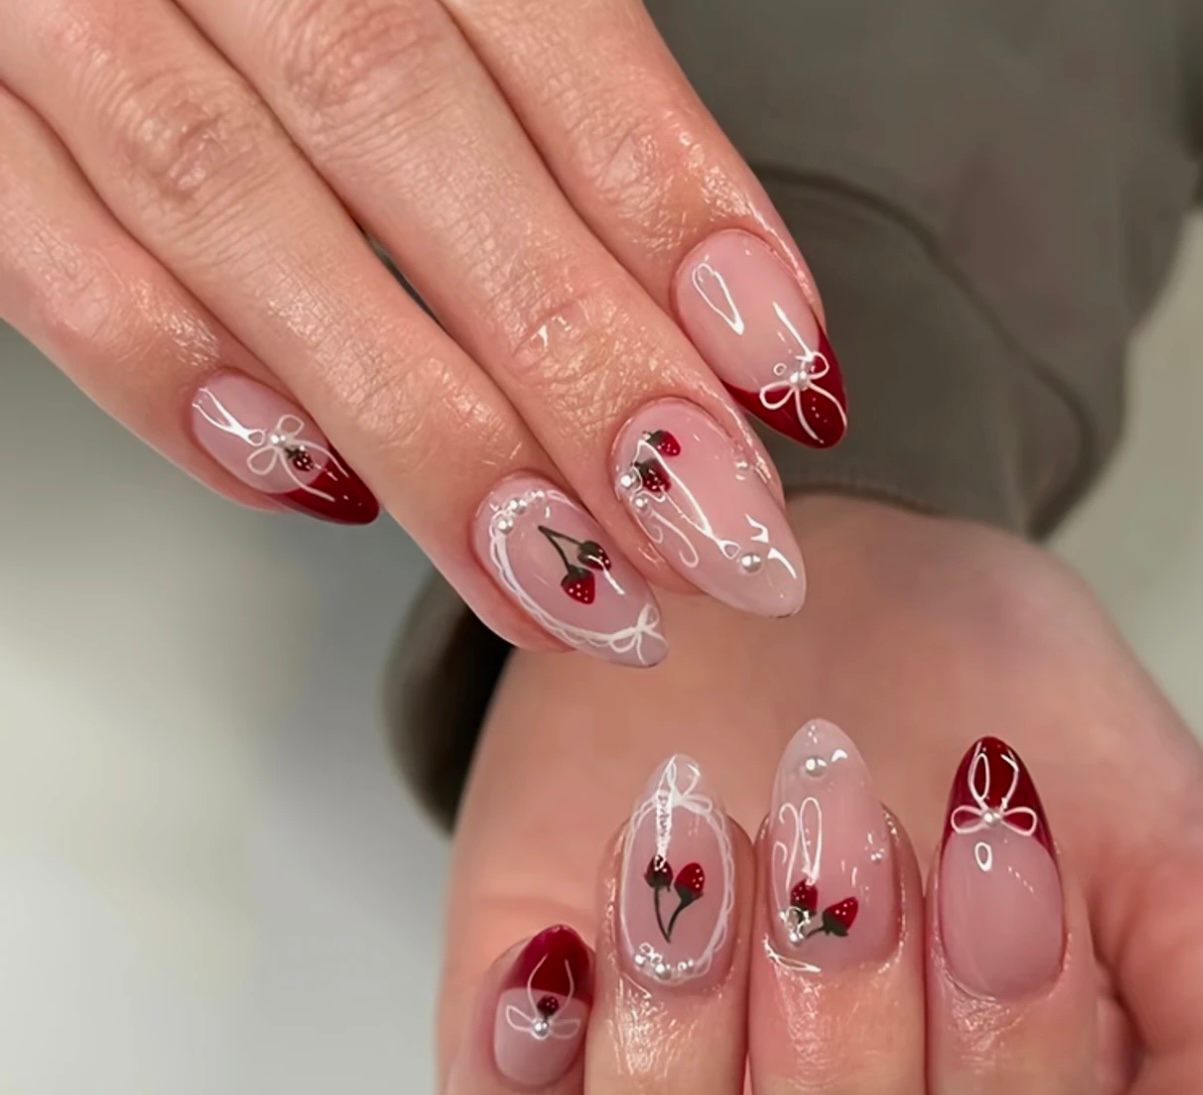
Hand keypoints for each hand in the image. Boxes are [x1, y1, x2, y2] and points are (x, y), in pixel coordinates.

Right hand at [0, 0, 844, 658]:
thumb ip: (520, 103)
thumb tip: (676, 317)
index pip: (556, 32)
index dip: (678, 211)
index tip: (782, 373)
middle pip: (414, 137)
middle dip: (579, 366)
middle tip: (709, 533)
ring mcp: (55, 7)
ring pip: (241, 211)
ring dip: (424, 428)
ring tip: (569, 583)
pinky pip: (42, 251)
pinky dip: (177, 382)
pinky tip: (319, 491)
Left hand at [440, 732, 1138, 1094]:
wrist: (794, 598)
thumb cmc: (977, 700)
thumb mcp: (1153, 827)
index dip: (1016, 1082)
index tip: (990, 853)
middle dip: (849, 1044)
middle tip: (843, 831)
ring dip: (689, 1056)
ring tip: (710, 845)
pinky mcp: (531, 1085)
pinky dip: (526, 1094)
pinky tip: (569, 950)